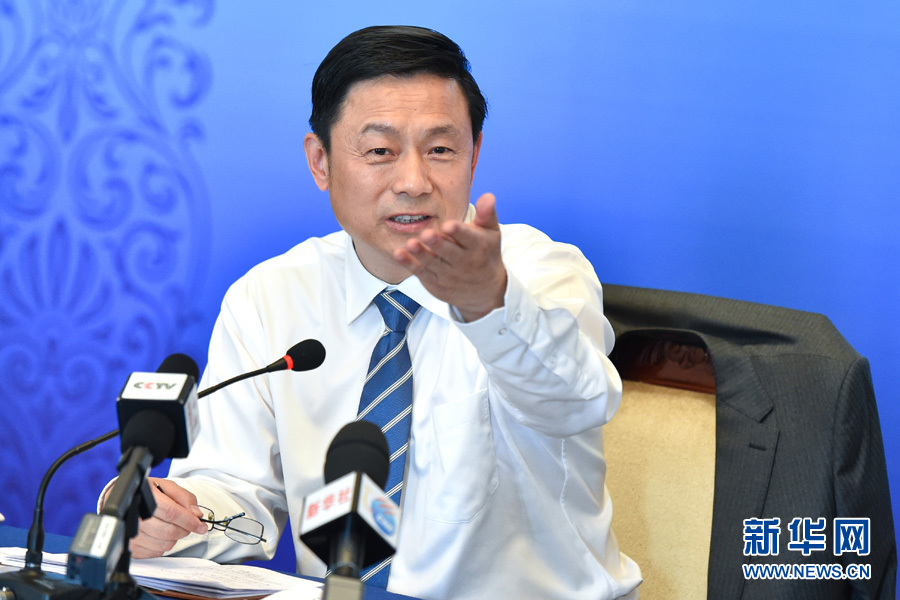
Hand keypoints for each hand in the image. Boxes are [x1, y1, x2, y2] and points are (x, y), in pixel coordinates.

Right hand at [128, 478, 207, 558]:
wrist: (123, 500)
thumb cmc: (146, 492)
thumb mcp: (166, 486)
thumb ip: (184, 497)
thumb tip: (195, 513)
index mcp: (146, 499)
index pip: (172, 513)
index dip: (189, 521)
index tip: (201, 526)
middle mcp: (135, 518)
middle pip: (169, 532)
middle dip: (184, 530)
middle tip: (188, 525)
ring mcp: (130, 535)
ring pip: (164, 545)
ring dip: (174, 538)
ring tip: (171, 526)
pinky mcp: (130, 547)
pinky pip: (154, 553)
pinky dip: (162, 546)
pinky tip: (160, 534)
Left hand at [393, 193, 506, 321]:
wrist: (484, 290)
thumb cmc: (485, 253)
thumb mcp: (491, 233)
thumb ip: (486, 213)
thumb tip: (488, 196)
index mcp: (479, 247)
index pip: (469, 238)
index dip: (459, 232)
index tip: (449, 225)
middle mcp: (465, 263)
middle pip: (450, 253)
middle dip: (438, 244)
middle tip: (427, 234)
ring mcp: (449, 275)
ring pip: (433, 264)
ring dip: (421, 254)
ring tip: (410, 244)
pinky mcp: (436, 283)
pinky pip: (422, 273)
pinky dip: (409, 264)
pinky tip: (399, 254)